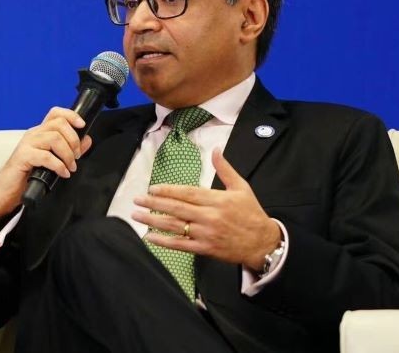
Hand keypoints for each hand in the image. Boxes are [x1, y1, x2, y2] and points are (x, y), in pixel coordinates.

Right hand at [0, 107, 92, 219]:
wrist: (8, 190)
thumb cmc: (29, 174)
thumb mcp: (53, 160)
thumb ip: (70, 148)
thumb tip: (87, 139)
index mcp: (41, 132)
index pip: (56, 113)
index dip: (71, 115)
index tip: (82, 125)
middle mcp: (34, 134)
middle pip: (59, 124)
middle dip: (73, 140)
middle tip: (76, 156)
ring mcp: (27, 144)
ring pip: (54, 138)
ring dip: (67, 154)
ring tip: (70, 166)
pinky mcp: (23, 156)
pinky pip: (46, 156)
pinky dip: (58, 165)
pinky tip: (63, 173)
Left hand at [132, 148, 280, 271]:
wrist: (262, 242)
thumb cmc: (251, 213)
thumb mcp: (241, 187)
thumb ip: (225, 169)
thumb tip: (216, 150)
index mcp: (217, 199)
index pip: (187, 193)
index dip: (168, 190)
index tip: (152, 189)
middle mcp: (209, 216)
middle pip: (176, 208)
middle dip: (154, 204)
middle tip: (136, 200)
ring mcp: (205, 233)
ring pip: (175, 226)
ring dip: (153, 221)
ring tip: (137, 216)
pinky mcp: (205, 248)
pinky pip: (181, 245)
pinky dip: (164, 242)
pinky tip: (150, 237)